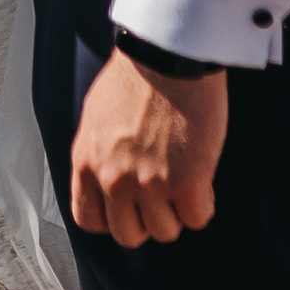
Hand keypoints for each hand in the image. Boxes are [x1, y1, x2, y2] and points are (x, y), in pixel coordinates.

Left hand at [68, 50, 227, 245]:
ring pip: (165, 231)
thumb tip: (109, 175)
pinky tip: (203, 179)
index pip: (88, 218)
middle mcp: (113, 179)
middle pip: (128, 235)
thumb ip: (100, 153)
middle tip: (162, 195)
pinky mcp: (186, 183)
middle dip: (147, 219)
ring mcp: (149, 184)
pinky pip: (197, 218)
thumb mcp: (98, 116)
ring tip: (184, 179)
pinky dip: (203, 204)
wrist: (168, 54)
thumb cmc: (136, 74)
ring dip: (177, 210)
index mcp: (86, 160)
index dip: (112, 218)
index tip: (128, 208)